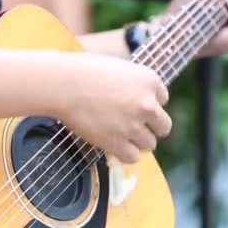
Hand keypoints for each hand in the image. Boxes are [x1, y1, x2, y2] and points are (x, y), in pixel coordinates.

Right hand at [56, 53, 171, 163]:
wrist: (63, 85)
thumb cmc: (85, 72)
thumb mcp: (120, 70)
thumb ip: (135, 86)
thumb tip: (141, 104)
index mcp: (150, 81)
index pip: (163, 99)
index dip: (147, 102)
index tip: (130, 103)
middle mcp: (147, 104)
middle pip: (163, 126)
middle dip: (150, 126)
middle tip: (132, 124)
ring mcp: (133, 126)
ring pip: (149, 144)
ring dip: (137, 141)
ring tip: (119, 134)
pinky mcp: (117, 143)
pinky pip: (133, 157)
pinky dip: (125, 153)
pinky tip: (114, 144)